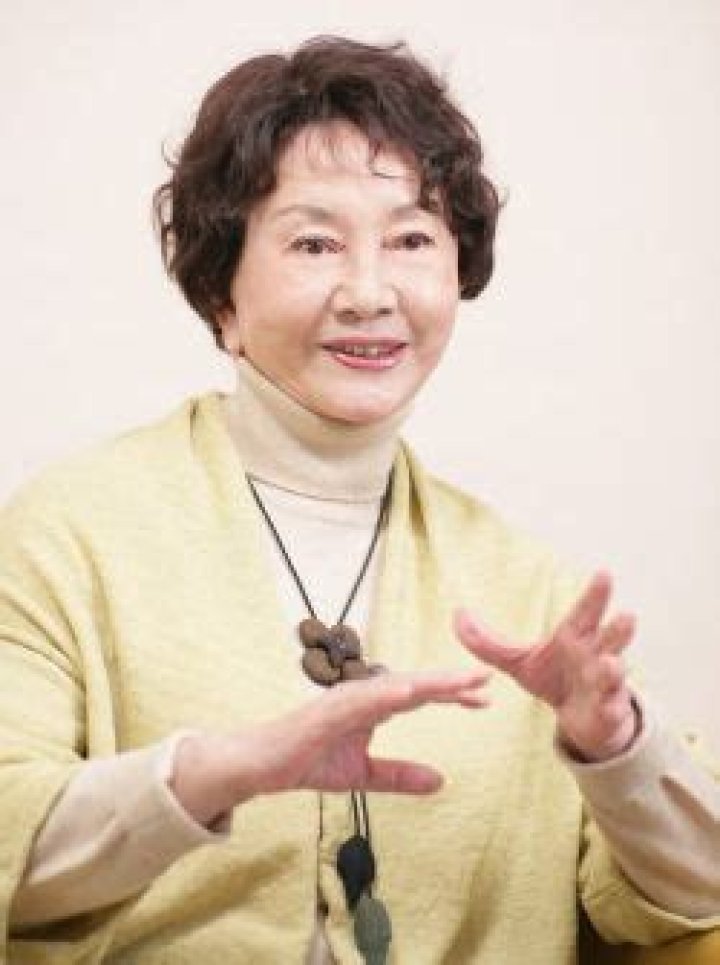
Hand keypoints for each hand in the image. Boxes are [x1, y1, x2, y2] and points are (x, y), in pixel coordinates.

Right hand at [172, 668, 489, 824]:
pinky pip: (361, 701)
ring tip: (459, 681)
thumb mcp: (364, 774)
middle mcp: (363, 695)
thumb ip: (400, 775)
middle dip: (450, 681)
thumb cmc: (309, 760)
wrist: (263, 766)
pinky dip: (386, 694)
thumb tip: (441, 780)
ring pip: (394, 686)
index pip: (420, 696)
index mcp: (373, 706)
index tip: (485, 698)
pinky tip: (410, 691)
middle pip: (414, 685)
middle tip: (486, 678)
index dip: (452, 695)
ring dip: (427, 682)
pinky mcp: (327, 711)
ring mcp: (345, 700)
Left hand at [453, 571, 638, 761]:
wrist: (580, 719)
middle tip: (627, 615)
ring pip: (615, 673)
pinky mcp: (607, 711)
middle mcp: (596, 655)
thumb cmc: (554, 678)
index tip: (604, 573)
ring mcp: (606, 684)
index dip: (595, 594)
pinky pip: (610, 709)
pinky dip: (610, 707)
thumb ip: (486, 641)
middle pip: (610, 638)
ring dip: (615, 668)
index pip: (585, 612)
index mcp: (575, 637)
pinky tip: (610, 705)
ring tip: (612, 662)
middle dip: (618, 628)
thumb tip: (457, 614)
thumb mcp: (516, 661)